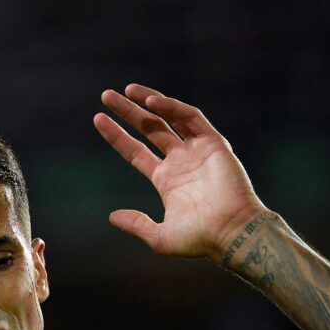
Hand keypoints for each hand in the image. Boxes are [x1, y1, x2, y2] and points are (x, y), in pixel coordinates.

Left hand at [94, 85, 267, 260]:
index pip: (136, 152)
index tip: (98, 119)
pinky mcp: (213, 143)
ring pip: (169, 118)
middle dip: (129, 112)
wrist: (231, 232)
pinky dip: (172, 107)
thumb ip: (136, 224)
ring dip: (149, 101)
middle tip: (106, 95)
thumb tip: (112, 217)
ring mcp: (197, 151)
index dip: (117, 136)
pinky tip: (151, 102)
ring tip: (126, 90)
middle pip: (150, 129)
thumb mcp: (160, 237)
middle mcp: (181, 162)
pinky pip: (191, 117)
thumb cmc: (199, 239)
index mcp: (166, 181)